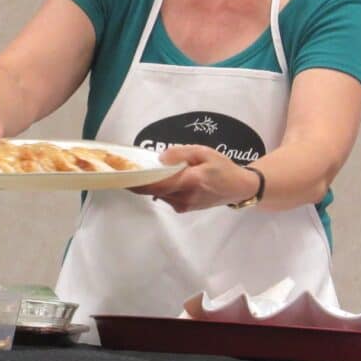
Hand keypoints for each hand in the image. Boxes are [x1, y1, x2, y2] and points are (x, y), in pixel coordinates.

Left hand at [129, 145, 258, 212]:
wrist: (239, 188)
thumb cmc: (222, 167)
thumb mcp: (203, 152)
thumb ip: (180, 153)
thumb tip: (160, 158)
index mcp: (189, 181)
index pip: (155, 184)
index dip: (136, 181)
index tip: (120, 175)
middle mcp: (184, 197)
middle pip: (152, 190)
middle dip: (140, 180)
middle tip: (127, 168)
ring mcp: (183, 205)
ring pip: (158, 193)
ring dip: (151, 183)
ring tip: (151, 170)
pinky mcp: (184, 208)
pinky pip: (166, 196)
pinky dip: (161, 187)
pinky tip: (166, 178)